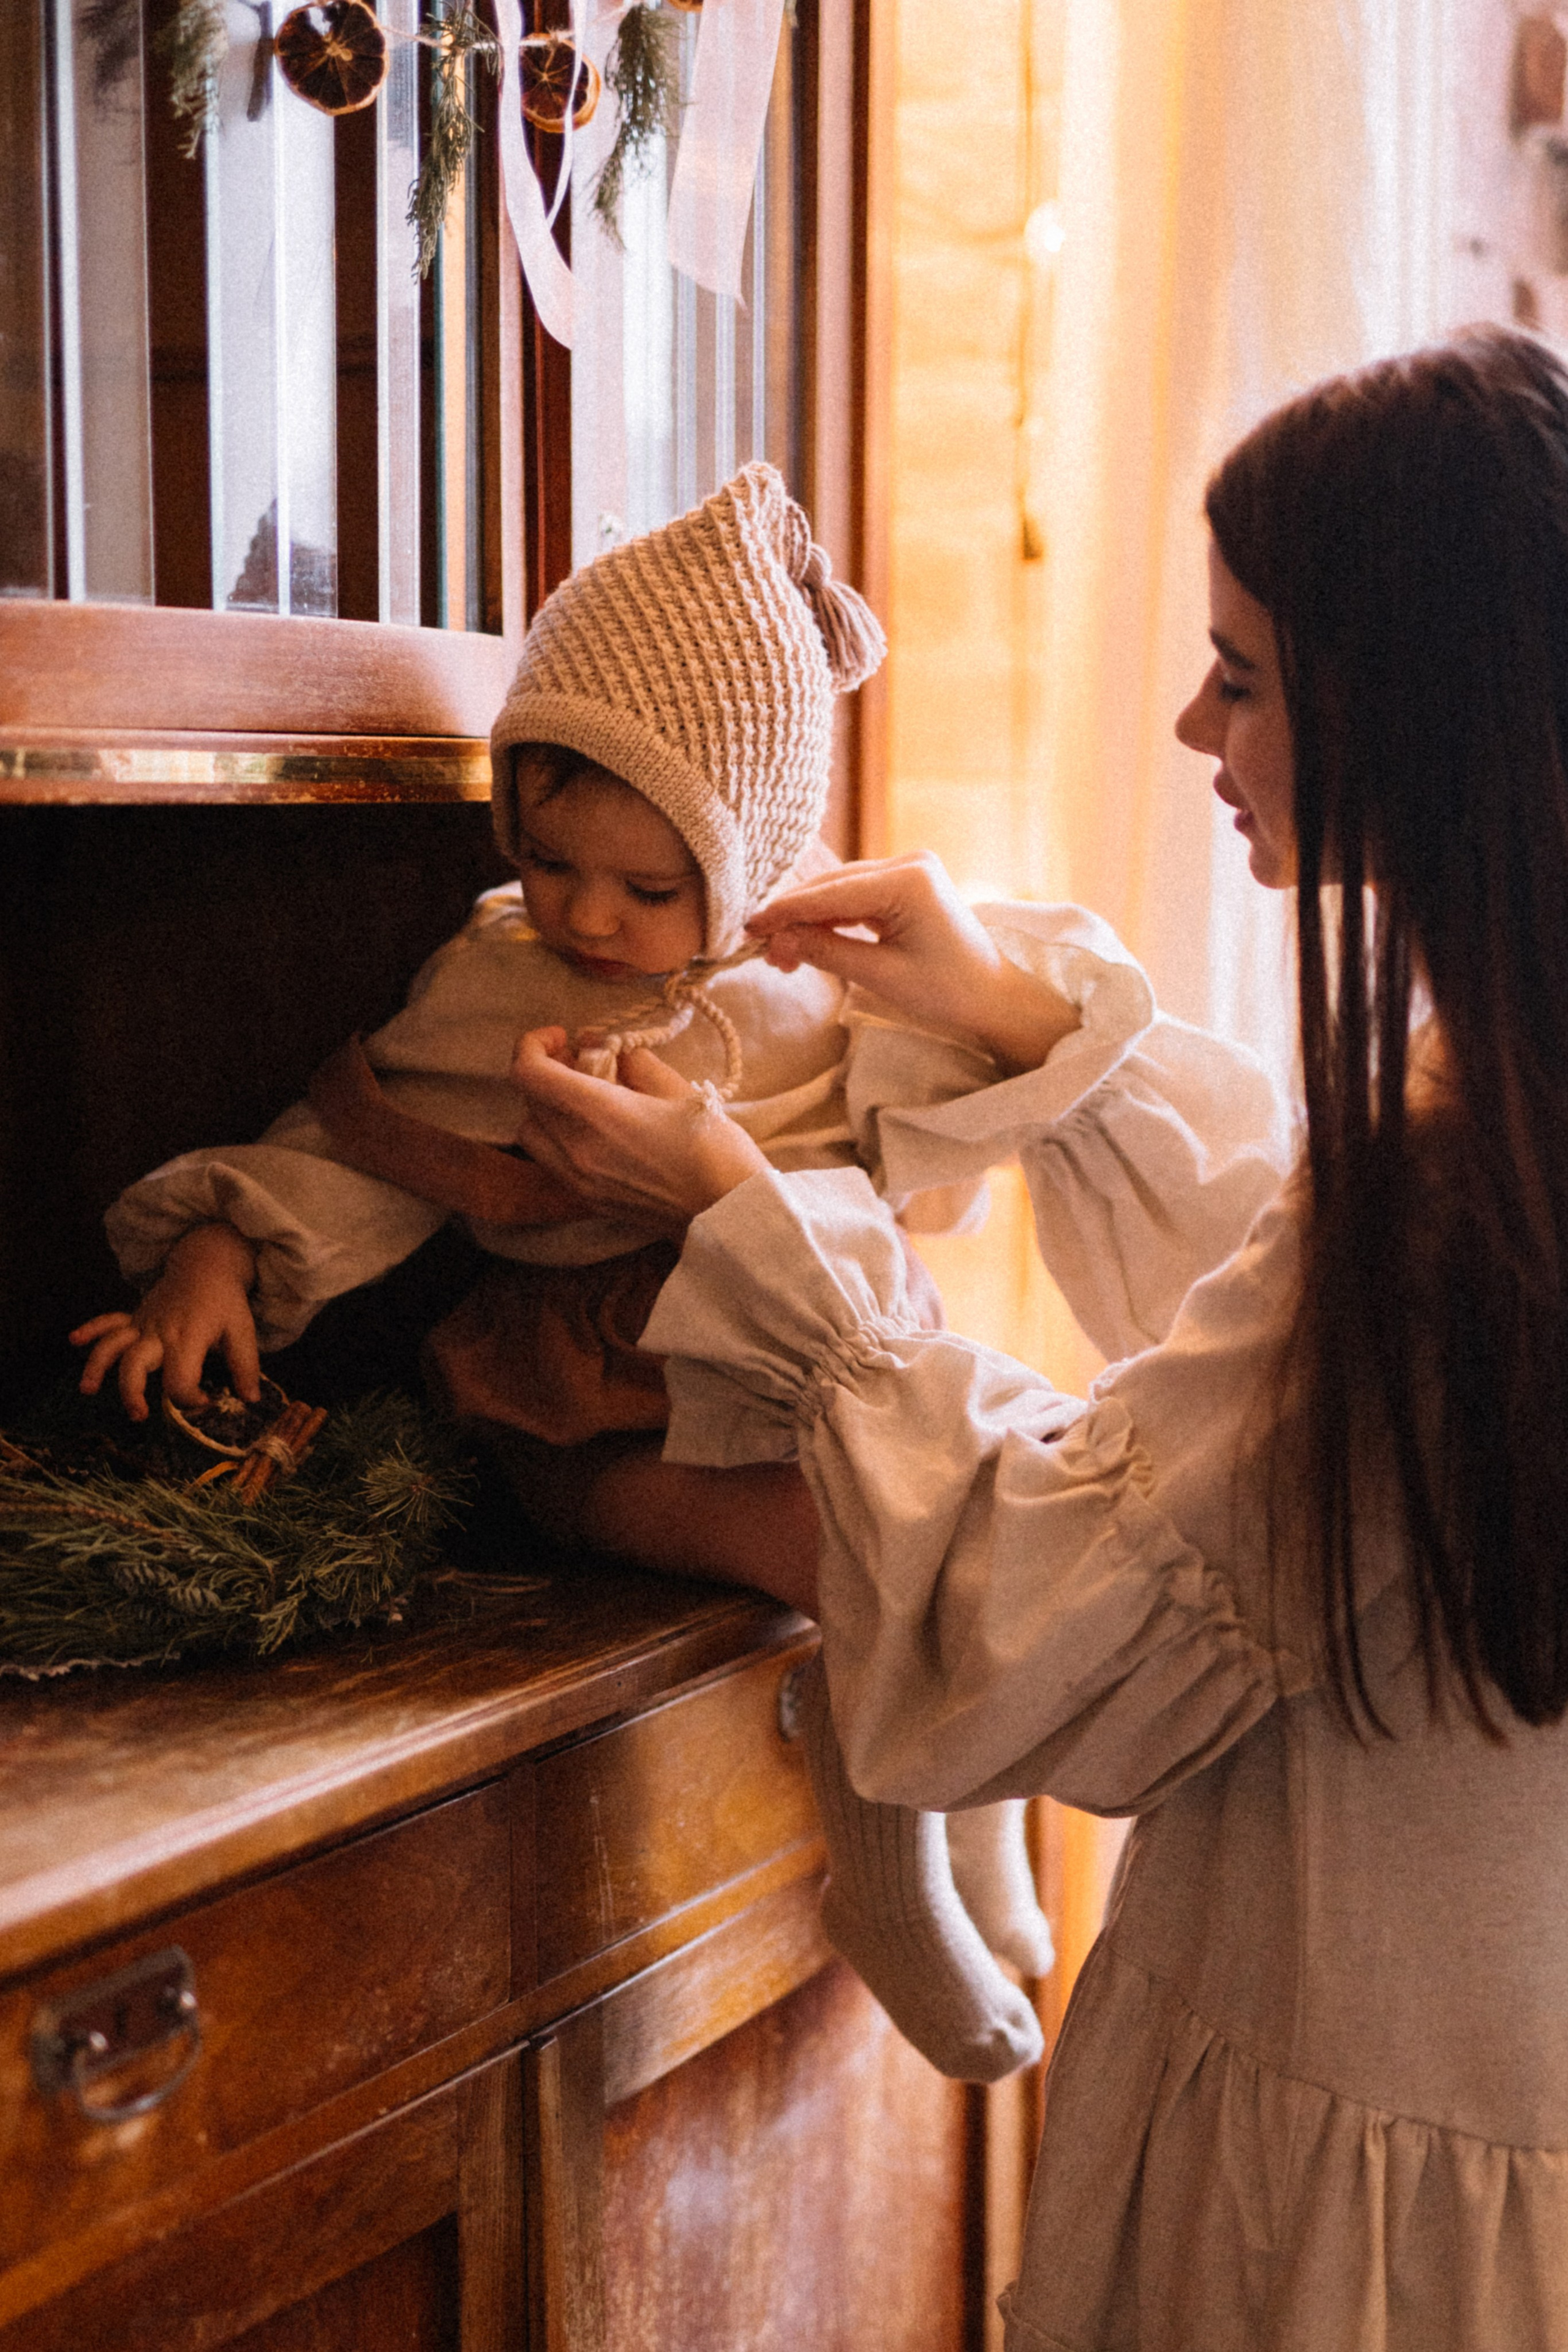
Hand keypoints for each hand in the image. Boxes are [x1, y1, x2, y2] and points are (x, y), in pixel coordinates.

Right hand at [71, 1223, 260, 1422]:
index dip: (191, 1399)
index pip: (180, 1380)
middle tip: (139, 1415)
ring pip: (113, 1345)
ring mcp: (143, 1323)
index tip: (207, 1402)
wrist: (207, 1263)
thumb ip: (245, 1365)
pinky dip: (91, 1329)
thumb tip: (250, 1399)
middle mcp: (159, 1333)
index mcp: (187, 1339)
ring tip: (87, 1390)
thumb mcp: (242, 1331)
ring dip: (97, 1366)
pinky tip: (74, 1340)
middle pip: (135, 1365)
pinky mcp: (134, 1317)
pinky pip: (108, 1320)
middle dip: (132, 1391)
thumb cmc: (226, 1301)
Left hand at [509, 1030, 769, 1227]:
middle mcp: (576, 1148)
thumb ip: (632, 1061)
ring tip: (583, 1099)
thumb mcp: (677, 1088)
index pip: (529, 1073)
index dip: (533, 1045)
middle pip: (529, 1101)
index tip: (561, 1036)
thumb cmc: (714, 1147)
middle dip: (547, 1073)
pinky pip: (551, 1161)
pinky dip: (558, 1137)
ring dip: (546, 1108)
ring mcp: (578, 1180)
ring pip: (532, 1133)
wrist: (728, 1212)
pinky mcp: (588, 1201)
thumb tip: (600, 1043)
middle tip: (581, 1061)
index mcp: (598, 1113)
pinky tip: (593, 1131)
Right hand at [750, 851, 1078, 1073]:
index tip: (748, 929)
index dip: (785, 912)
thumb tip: (777, 942)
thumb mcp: (880, 975)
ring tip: (783, 956)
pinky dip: (832, 920)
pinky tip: (810, 942)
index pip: (830, 894)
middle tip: (763, 951)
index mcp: (908, 880)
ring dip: (810, 920)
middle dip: (794, 919)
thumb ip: (826, 952)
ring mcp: (911, 870)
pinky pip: (858, 897)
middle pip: (832, 886)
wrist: (994, 999)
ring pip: (841, 890)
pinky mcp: (909, 884)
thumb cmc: (948, 992)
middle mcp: (909, 863)